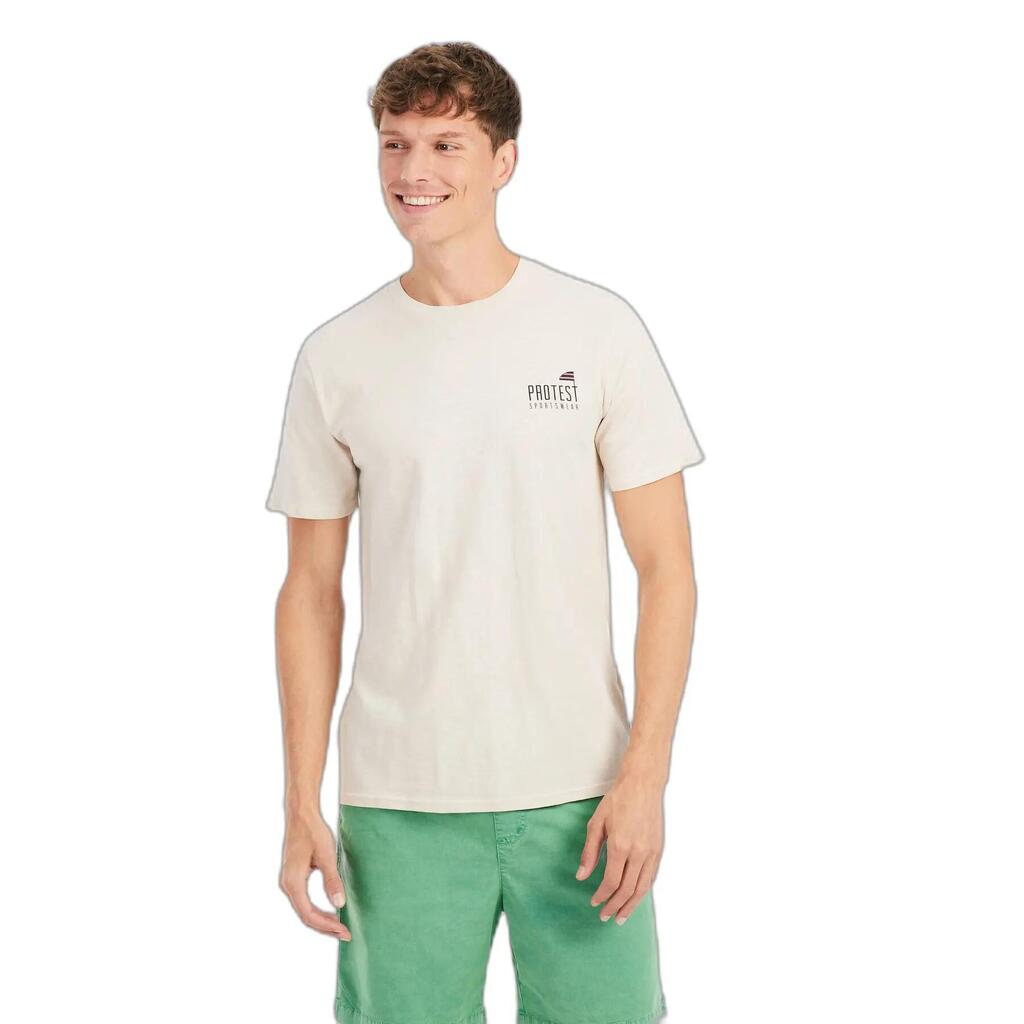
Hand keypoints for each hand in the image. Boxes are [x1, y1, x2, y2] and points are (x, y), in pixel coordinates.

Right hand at [279, 810, 351, 940]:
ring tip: (339, 927)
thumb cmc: (313, 832)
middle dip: (326, 927)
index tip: (344, 931)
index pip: (309, 914)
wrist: (301, 814)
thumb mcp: (326, 855)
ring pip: (304, 910)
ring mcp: (289, 882)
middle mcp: (287, 885)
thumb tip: (338, 905)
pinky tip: (329, 912)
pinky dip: (317, 910)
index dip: (327, 926)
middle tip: (345, 934)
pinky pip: (304, 901)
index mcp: (293, 882)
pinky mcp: (293, 878)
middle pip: (306, 916)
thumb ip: (332, 881)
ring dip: (321, 920)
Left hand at [576, 775, 663, 924]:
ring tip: (621, 917)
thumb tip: (581, 876)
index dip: (602, 896)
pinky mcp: (658, 850)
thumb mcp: (596, 823)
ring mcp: (651, 852)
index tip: (594, 902)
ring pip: (642, 888)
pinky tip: (635, 898)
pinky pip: (651, 878)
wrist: (642, 784)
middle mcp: (638, 852)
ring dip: (631, 905)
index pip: (611, 881)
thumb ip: (589, 852)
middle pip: (627, 890)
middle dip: (614, 906)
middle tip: (605, 916)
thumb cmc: (618, 800)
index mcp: (620, 846)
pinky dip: (643, 892)